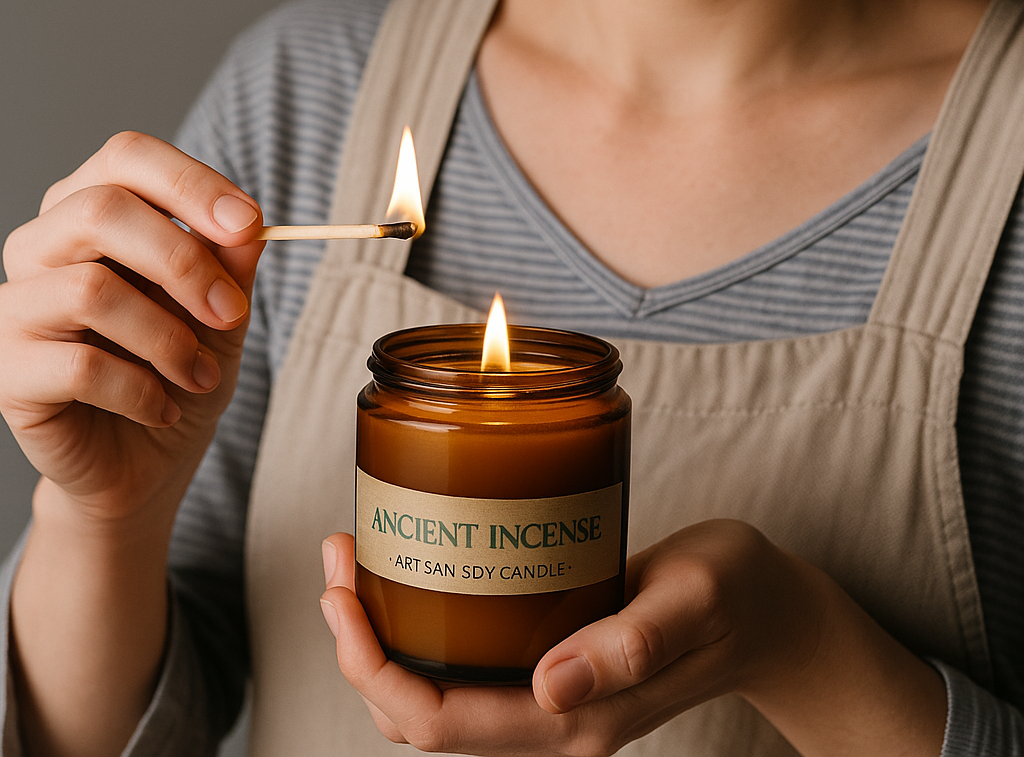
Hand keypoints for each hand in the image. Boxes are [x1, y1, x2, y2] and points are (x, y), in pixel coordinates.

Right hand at [0, 131, 264, 524]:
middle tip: (230, 312)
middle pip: (99, 210)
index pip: (126, 157)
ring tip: (200, 375)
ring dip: (168, 339)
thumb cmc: (180, 371)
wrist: (147, 460)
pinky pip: (81, 366)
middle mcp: (42, 248)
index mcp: (92, 213)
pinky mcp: (6, 373)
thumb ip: (230, 266)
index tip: (250, 224)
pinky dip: (143, 390)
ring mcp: (15, 308)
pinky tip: (163, 407)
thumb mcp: (222, 314)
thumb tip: (248, 226)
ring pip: (90, 290)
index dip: (190, 183)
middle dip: (183, 261)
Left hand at [320, 522, 947, 756]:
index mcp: (576, 720)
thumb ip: (632, 644)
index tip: (343, 590)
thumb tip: (551, 685)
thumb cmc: (733, 593)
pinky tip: (415, 576)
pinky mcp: (553, 672)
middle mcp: (552, 724)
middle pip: (418, 718)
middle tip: (339, 558)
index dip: (373, 667)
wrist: (768, 614)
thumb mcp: (692, 599)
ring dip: (382, 640)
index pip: (439, 724)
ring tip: (356, 563)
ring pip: (433, 701)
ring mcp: (550, 705)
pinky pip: (463, 673)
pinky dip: (420, 633)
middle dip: (360, 647)